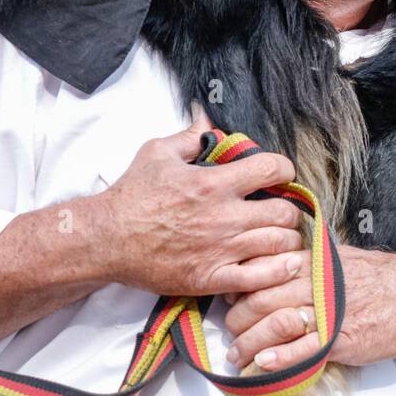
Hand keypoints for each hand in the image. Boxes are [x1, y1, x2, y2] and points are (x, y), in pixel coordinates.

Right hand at [90, 106, 308, 298]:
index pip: (272, 168)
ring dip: (286, 239)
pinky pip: (260, 278)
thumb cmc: (132, 195)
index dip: (284, 169)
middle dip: (289, 209)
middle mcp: (223, 217)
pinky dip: (276, 271)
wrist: (106, 239)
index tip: (280, 174)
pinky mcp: (212, 278)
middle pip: (285, 212)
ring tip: (279, 236)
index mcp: (213, 183)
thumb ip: (190, 136)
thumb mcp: (158, 153)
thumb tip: (208, 117)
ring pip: (280, 245)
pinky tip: (275, 264)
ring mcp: (220, 250)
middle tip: (281, 209)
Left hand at [221, 246, 395, 370]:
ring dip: (250, 342)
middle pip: (260, 298)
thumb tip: (276, 260)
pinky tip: (264, 363)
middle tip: (229, 331)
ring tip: (238, 354)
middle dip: (237, 319)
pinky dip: (279, 357)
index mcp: (314, 261)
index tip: (229, 298)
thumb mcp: (340, 258)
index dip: (239, 286)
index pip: (262, 269)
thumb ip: (308, 259)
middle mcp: (317, 282)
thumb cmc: (379, 277)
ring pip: (276, 324)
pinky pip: (303, 349)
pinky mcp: (342, 338)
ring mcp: (329, 311)